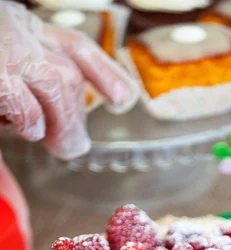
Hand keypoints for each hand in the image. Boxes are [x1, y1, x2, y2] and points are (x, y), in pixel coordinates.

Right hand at [0, 1, 138, 158]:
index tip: (123, 100)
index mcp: (21, 27)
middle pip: (69, 74)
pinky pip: (20, 96)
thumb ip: (23, 88)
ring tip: (58, 145)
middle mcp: (15, 30)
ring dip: (63, 123)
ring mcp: (3, 47)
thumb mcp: (3, 68)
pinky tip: (26, 129)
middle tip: (73, 147)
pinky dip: (29, 118)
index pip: (75, 46)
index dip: (104, 73)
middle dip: (77, 116)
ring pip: (57, 85)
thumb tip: (59, 126)